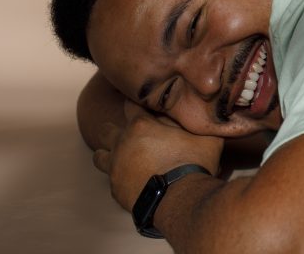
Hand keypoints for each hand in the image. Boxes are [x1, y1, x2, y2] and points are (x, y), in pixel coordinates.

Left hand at [93, 101, 223, 210]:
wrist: (181, 200)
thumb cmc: (194, 163)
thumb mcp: (203, 134)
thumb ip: (195, 123)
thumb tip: (195, 113)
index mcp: (141, 125)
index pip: (131, 104)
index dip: (139, 104)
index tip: (146, 107)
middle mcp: (122, 143)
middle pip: (106, 129)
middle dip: (116, 129)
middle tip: (133, 135)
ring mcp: (115, 168)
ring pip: (99, 155)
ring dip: (109, 153)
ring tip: (124, 157)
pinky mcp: (116, 189)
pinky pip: (113, 180)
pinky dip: (122, 178)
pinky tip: (136, 180)